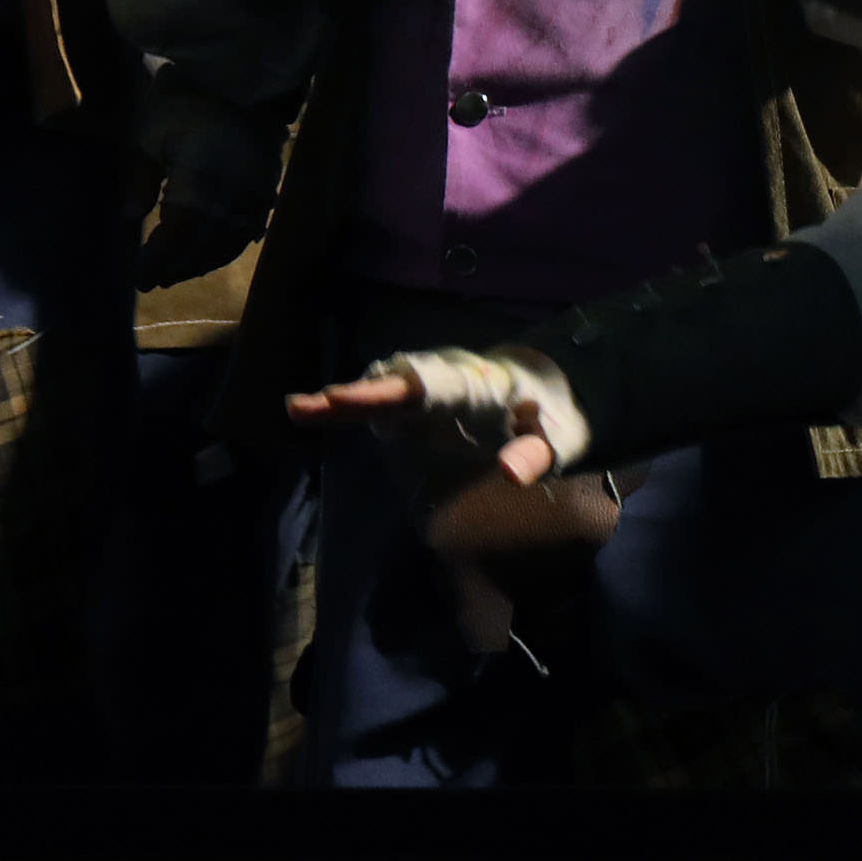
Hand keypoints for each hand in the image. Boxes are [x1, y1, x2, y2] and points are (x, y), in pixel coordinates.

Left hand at [126, 81, 281, 285]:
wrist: (241, 72)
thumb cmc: (186, 99)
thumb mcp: (150, 134)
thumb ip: (140, 178)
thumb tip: (131, 218)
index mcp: (199, 188)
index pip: (176, 240)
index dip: (157, 262)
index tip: (139, 279)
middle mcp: (230, 200)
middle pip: (203, 248)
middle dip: (178, 267)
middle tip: (155, 278)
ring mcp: (254, 195)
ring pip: (228, 243)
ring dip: (202, 261)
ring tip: (180, 269)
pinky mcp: (267, 186)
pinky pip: (250, 228)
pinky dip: (229, 245)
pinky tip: (216, 248)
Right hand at [286, 345, 589, 487]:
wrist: (552, 394)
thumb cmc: (558, 415)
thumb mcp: (562, 438)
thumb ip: (537, 454)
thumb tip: (510, 475)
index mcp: (474, 385)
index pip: (427, 385)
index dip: (391, 391)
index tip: (356, 393)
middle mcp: (443, 385)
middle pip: (391, 387)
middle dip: (352, 396)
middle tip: (304, 407)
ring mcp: (428, 399)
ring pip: (380, 394)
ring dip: (343, 402)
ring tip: (300, 409)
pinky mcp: (420, 415)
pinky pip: (381, 409)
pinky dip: (351, 410)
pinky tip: (316, 414)